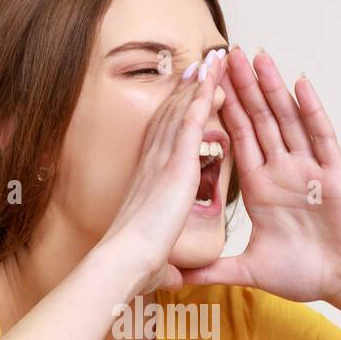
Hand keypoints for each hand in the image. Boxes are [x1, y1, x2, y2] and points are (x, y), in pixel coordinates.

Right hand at [97, 48, 229, 295]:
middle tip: (201, 65)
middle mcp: (152, 164)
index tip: (186, 103)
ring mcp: (163, 159)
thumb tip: (174, 280)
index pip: (164, 143)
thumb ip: (167, 265)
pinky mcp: (176, 160)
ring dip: (199, 83)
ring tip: (214, 59)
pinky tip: (214, 74)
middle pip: (172, 117)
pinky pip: (192, 118)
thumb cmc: (134, 266)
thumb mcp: (157, 263)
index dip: (175, 120)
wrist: (125, 262)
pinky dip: (203, 94)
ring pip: (183, 110)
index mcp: (148, 184)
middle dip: (187, 91)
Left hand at [178, 46, 340, 305]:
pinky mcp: (333, 175)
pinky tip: (300, 83)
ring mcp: (308, 169)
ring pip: (287, 120)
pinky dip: (311, 110)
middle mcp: (282, 171)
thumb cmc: (304, 274)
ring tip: (257, 56)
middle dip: (243, 87)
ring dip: (272, 88)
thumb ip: (214, 269)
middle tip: (226, 52)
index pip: (237, 139)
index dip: (222, 110)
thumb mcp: (250, 270)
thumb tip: (177, 278)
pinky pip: (321, 137)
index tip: (205, 83)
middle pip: (259, 120)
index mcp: (260, 188)